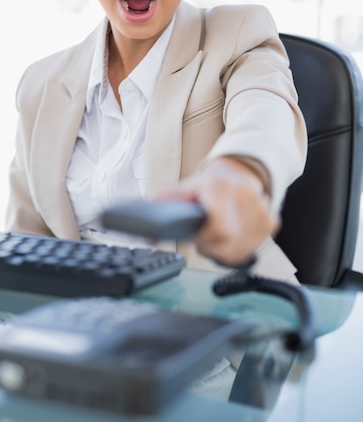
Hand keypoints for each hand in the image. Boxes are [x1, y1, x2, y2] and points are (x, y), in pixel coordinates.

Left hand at [161, 157, 279, 266]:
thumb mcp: (187, 188)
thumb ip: (167, 201)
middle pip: (228, 247)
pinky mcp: (271, 221)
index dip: (204, 240)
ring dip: (224, 249)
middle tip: (204, 236)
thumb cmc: (210, 183)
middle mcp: (246, 196)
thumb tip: (151, 218)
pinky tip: (232, 234)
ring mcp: (262, 210)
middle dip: (211, 247)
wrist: (241, 170)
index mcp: (222, 186)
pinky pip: (251, 249)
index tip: (196, 236)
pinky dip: (239, 247)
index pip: (219, 229)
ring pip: (240, 251)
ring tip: (217, 233)